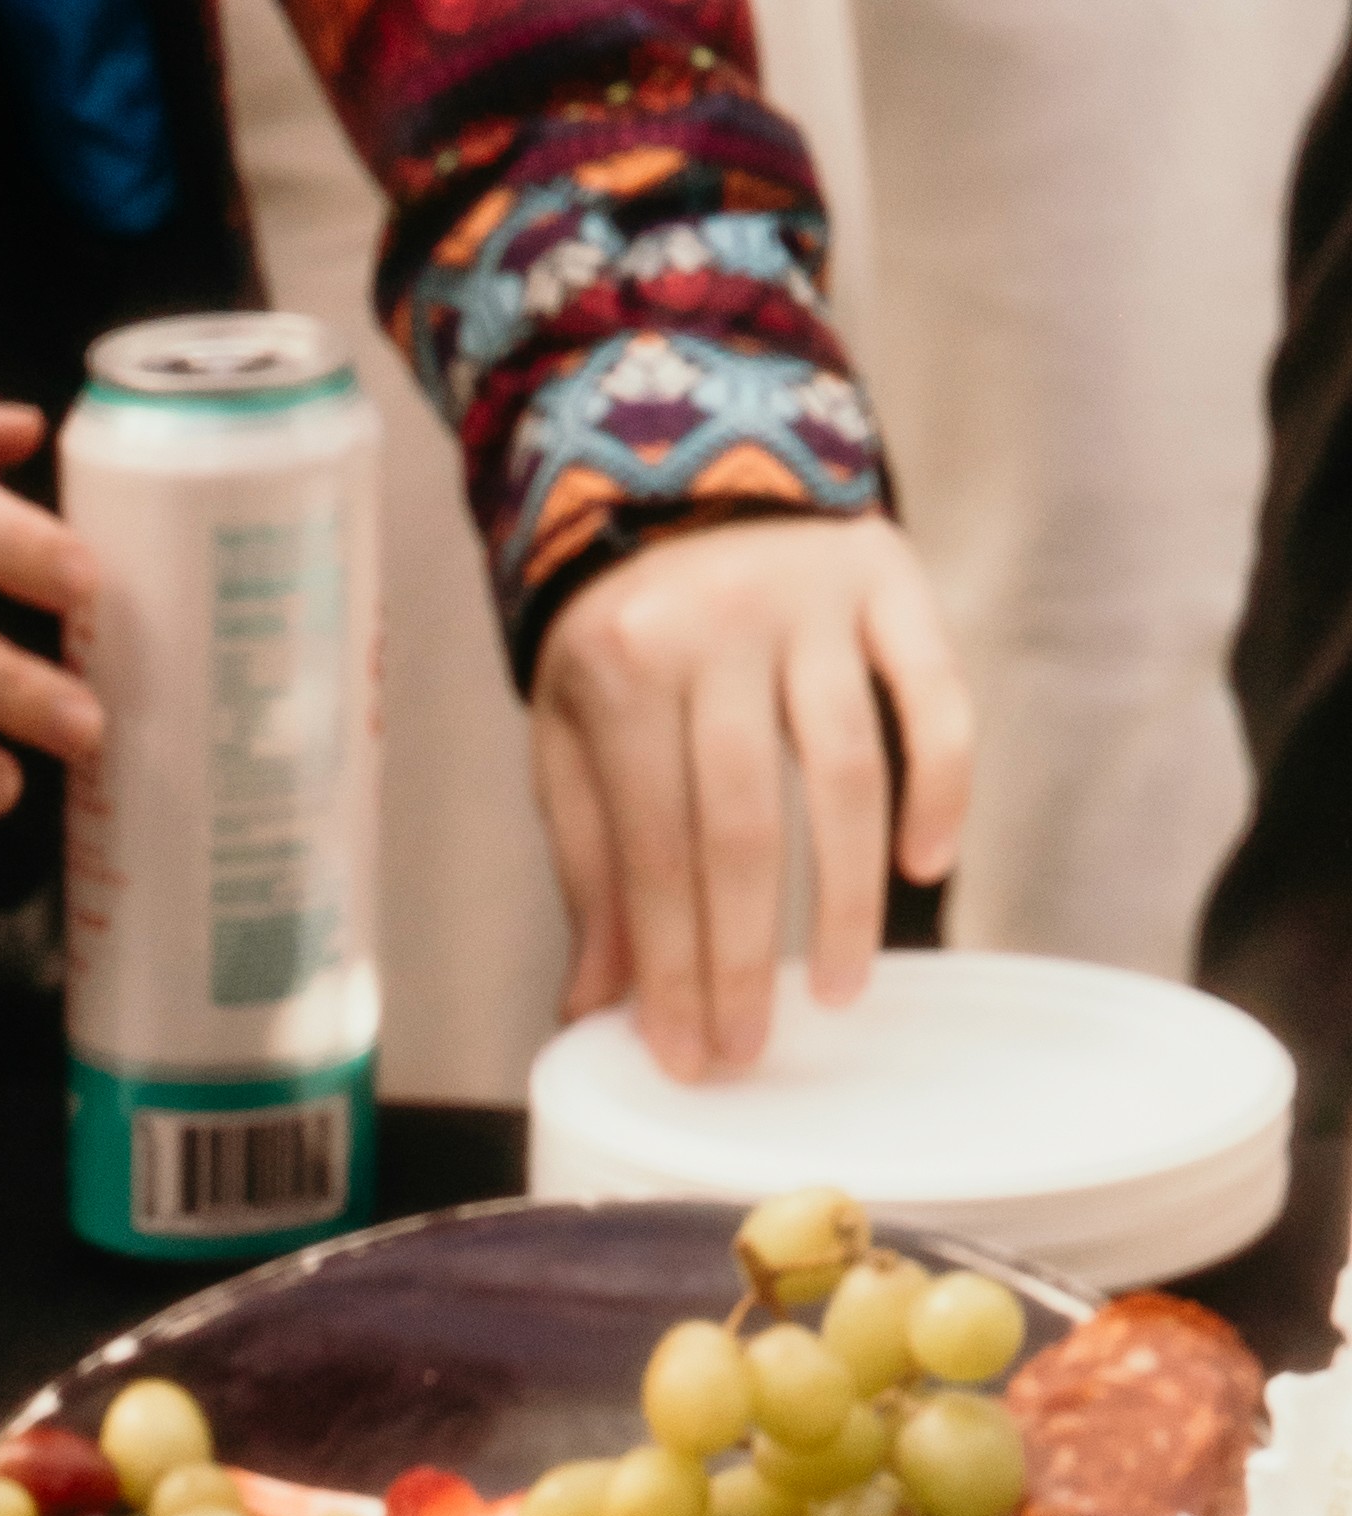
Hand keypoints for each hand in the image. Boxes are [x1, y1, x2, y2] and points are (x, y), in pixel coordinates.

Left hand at [527, 509, 972, 1079]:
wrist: (689, 461)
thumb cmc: (622, 630)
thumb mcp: (573, 732)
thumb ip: (591, 862)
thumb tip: (594, 1006)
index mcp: (625, 670)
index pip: (652, 850)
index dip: (670, 964)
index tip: (687, 1054)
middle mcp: (720, 628)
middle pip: (743, 827)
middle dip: (746, 955)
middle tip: (751, 1048)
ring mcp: (813, 600)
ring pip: (845, 771)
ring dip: (847, 896)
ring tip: (842, 990)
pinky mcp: (890, 578)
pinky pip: (934, 694)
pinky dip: (941, 783)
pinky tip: (929, 865)